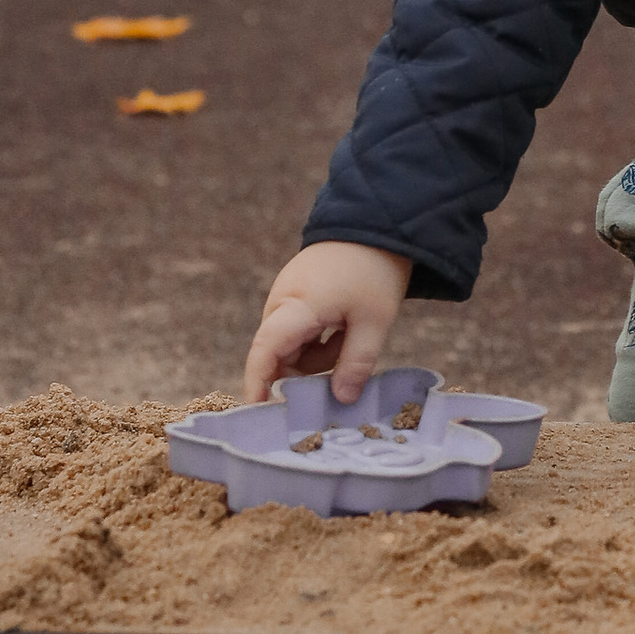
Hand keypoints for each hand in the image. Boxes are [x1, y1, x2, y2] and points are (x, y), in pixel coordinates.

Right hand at [245, 241, 412, 402]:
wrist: (376, 223)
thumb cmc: (374, 271)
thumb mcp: (374, 322)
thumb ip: (357, 363)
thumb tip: (342, 400)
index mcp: (297, 306)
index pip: (265, 351)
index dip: (258, 382)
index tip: (259, 410)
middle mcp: (282, 303)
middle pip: (280, 354)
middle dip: (304, 375)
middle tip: (339, 381)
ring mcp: (287, 298)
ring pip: (292, 346)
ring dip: (318, 357)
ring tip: (351, 340)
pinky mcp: (297, 296)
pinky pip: (299, 332)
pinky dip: (320, 341)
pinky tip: (345, 331)